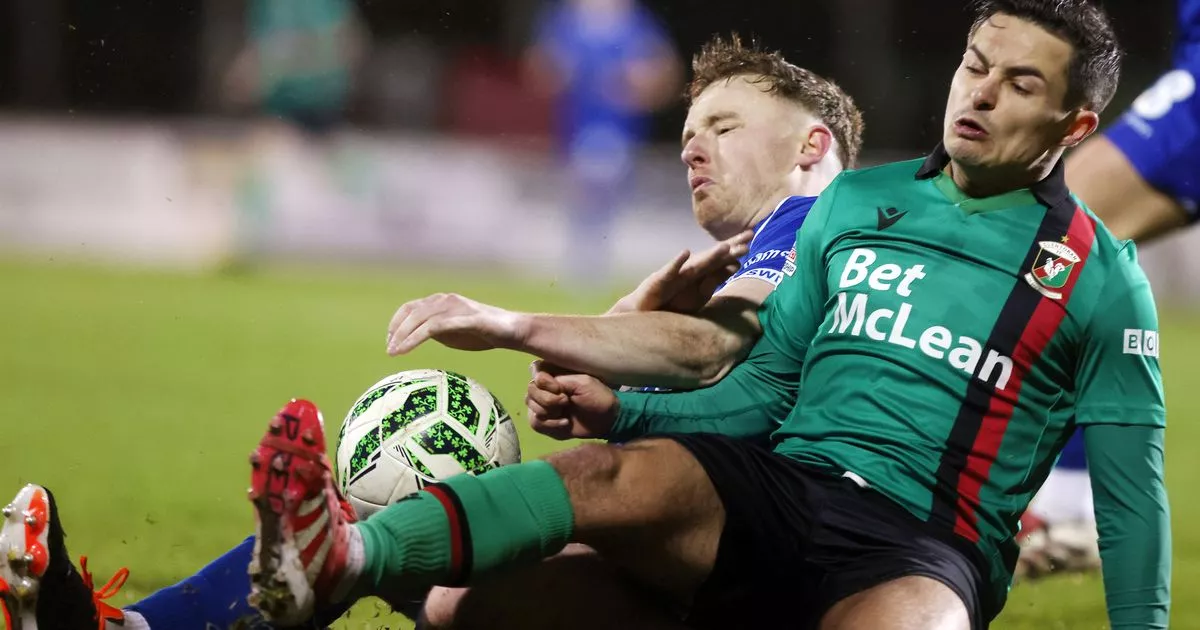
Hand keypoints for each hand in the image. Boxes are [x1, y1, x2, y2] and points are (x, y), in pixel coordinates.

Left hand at [386, 293, 524, 355]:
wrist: (511, 330)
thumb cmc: (482, 332)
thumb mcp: (452, 331)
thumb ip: (434, 330)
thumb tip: (413, 339)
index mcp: (440, 302)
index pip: (409, 308)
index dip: (395, 324)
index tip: (389, 343)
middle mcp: (445, 300)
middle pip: (411, 313)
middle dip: (396, 332)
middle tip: (389, 351)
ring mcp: (455, 307)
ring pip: (420, 319)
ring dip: (403, 336)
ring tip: (394, 352)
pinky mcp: (465, 318)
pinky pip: (434, 327)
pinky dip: (416, 338)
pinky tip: (407, 348)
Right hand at [525, 361, 618, 439]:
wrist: (606, 420)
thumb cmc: (597, 396)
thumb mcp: (583, 382)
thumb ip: (560, 379)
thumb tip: (539, 381)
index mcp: (554, 374)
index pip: (536, 373)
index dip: (546, 384)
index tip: (561, 390)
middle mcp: (544, 388)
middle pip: (530, 391)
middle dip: (549, 401)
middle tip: (566, 403)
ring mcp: (542, 405)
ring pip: (531, 407)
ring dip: (550, 413)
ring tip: (566, 414)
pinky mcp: (544, 421)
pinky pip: (535, 423)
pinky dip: (550, 425)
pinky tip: (565, 423)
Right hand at [608, 230, 751, 314]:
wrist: (644, 312)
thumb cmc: (673, 301)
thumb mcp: (700, 293)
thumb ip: (715, 278)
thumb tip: (736, 265)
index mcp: (699, 273)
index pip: (720, 259)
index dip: (735, 248)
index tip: (751, 237)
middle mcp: (689, 270)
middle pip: (712, 257)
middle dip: (729, 248)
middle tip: (748, 235)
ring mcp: (675, 275)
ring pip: (695, 265)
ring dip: (709, 256)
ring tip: (724, 247)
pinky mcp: (659, 281)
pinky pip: (669, 271)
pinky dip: (677, 262)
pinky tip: (685, 253)